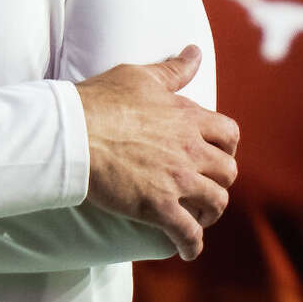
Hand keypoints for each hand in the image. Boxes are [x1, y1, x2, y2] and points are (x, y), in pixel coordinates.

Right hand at [75, 44, 239, 261]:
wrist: (73, 131)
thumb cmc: (101, 100)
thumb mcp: (139, 76)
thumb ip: (172, 70)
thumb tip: (195, 52)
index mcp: (187, 118)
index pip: (229, 133)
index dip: (226, 147)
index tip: (215, 153)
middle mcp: (190, 149)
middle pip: (228, 171)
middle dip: (220, 180)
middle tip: (205, 185)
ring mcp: (177, 179)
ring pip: (216, 202)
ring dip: (210, 211)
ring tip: (198, 216)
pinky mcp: (158, 206)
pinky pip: (188, 233)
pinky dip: (191, 244)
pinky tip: (187, 249)